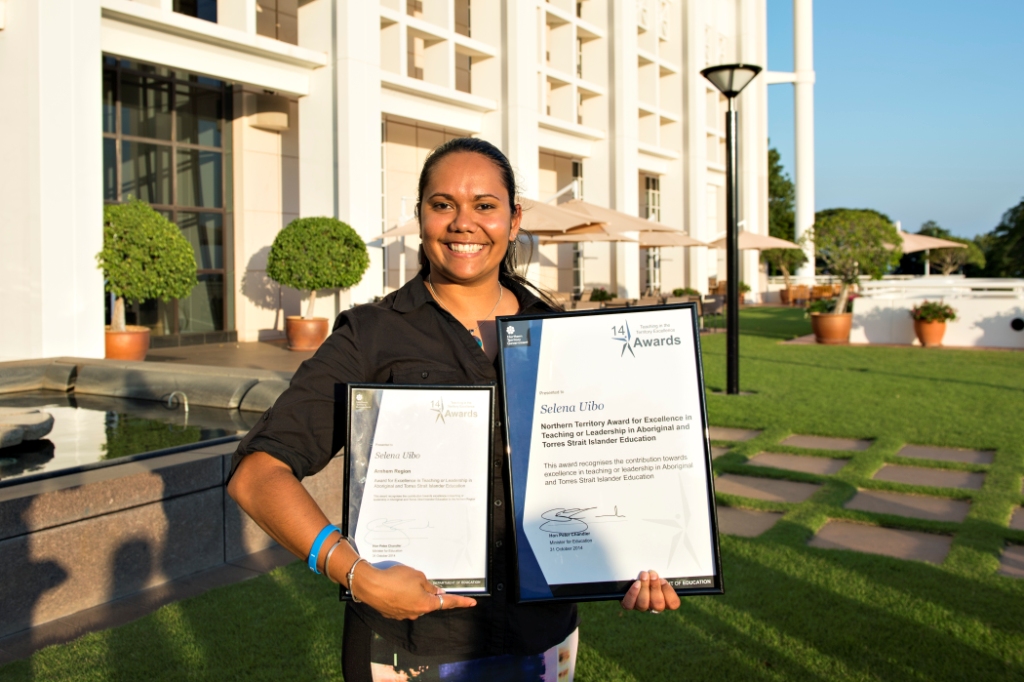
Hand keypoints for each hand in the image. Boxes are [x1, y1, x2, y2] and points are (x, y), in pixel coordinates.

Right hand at [354, 563, 477, 619]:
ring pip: (414, 603)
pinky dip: (400, 596)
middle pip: (428, 602)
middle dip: (427, 592)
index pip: (448, 602)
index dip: (461, 602)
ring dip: (412, 593)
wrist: (370, 585)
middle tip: (418, 579)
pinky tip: (393, 587)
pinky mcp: (391, 613)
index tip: (472, 603)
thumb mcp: (418, 576)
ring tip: (401, 580)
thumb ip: (429, 585)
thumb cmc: (395, 579)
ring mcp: (403, 615)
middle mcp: (416, 613)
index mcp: (426, 604)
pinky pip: (401, 604)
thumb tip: (436, 592)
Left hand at [620, 570, 680, 612]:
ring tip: (643, 575)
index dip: (669, 593)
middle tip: (652, 574)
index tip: (663, 580)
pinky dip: (632, 594)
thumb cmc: (649, 571)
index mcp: (665, 599)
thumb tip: (677, 560)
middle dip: (655, 587)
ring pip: (644, 604)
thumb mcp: (659, 570)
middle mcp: (654, 606)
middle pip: (658, 605)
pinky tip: (635, 584)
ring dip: (644, 588)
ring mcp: (641, 606)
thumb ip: (666, 571)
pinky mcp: (629, 604)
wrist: (630, 574)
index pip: (673, 604)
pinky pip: (630, 604)